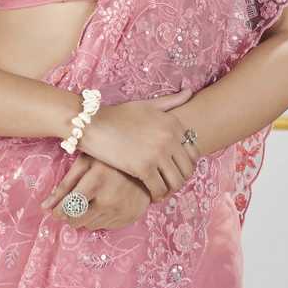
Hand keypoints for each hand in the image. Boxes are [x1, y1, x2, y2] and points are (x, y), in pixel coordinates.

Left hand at [40, 151, 150, 230]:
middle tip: (74, 203)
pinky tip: (104, 203)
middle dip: (70, 214)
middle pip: (77, 221)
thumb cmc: (109, 158)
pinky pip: (105, 226)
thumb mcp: (85, 162)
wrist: (146, 161)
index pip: (68, 208)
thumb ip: (64, 185)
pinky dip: (99, 218)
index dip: (58, 211)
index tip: (57, 209)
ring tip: (91, 200)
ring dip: (85, 216)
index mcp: (96, 182)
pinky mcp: (129, 218)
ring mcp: (121, 211)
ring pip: (89, 225)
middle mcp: (109, 200)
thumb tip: (44, 208)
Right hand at [74, 87, 200, 202]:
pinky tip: (151, 194)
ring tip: (161, 190)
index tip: (175, 169)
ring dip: (170, 190)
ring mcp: (157, 153)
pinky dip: (157, 195)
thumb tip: (189, 92)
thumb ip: (170, 101)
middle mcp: (169, 138)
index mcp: (173, 123)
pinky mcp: (143, 168)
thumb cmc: (118, 115)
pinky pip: (159, 189)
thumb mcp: (147, 104)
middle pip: (187, 170)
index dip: (186, 164)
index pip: (194, 152)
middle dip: (180, 179)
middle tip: (169, 183)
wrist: (93, 124)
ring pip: (176, 182)